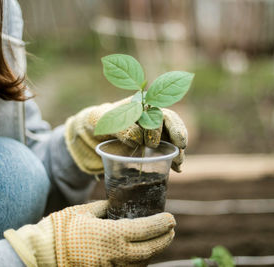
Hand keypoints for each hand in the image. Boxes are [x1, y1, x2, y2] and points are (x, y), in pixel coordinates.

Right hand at [4, 200, 175, 266]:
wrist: (42, 254)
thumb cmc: (61, 229)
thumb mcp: (84, 211)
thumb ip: (105, 208)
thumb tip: (116, 204)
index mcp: (112, 235)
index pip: (146, 230)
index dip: (162, 225)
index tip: (171, 219)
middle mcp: (115, 255)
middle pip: (150, 250)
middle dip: (164, 240)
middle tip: (171, 230)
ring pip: (142, 264)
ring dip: (154, 252)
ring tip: (159, 241)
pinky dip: (139, 263)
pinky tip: (141, 255)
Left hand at [65, 97, 187, 173]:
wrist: (95, 133)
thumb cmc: (99, 122)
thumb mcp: (104, 121)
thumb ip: (120, 127)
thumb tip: (137, 138)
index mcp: (141, 103)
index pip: (158, 112)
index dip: (161, 126)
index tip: (153, 144)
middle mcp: (152, 114)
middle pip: (171, 122)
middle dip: (177, 134)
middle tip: (179, 148)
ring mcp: (156, 129)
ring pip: (172, 136)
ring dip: (178, 149)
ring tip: (179, 164)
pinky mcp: (156, 144)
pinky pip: (168, 149)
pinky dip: (173, 158)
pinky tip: (177, 169)